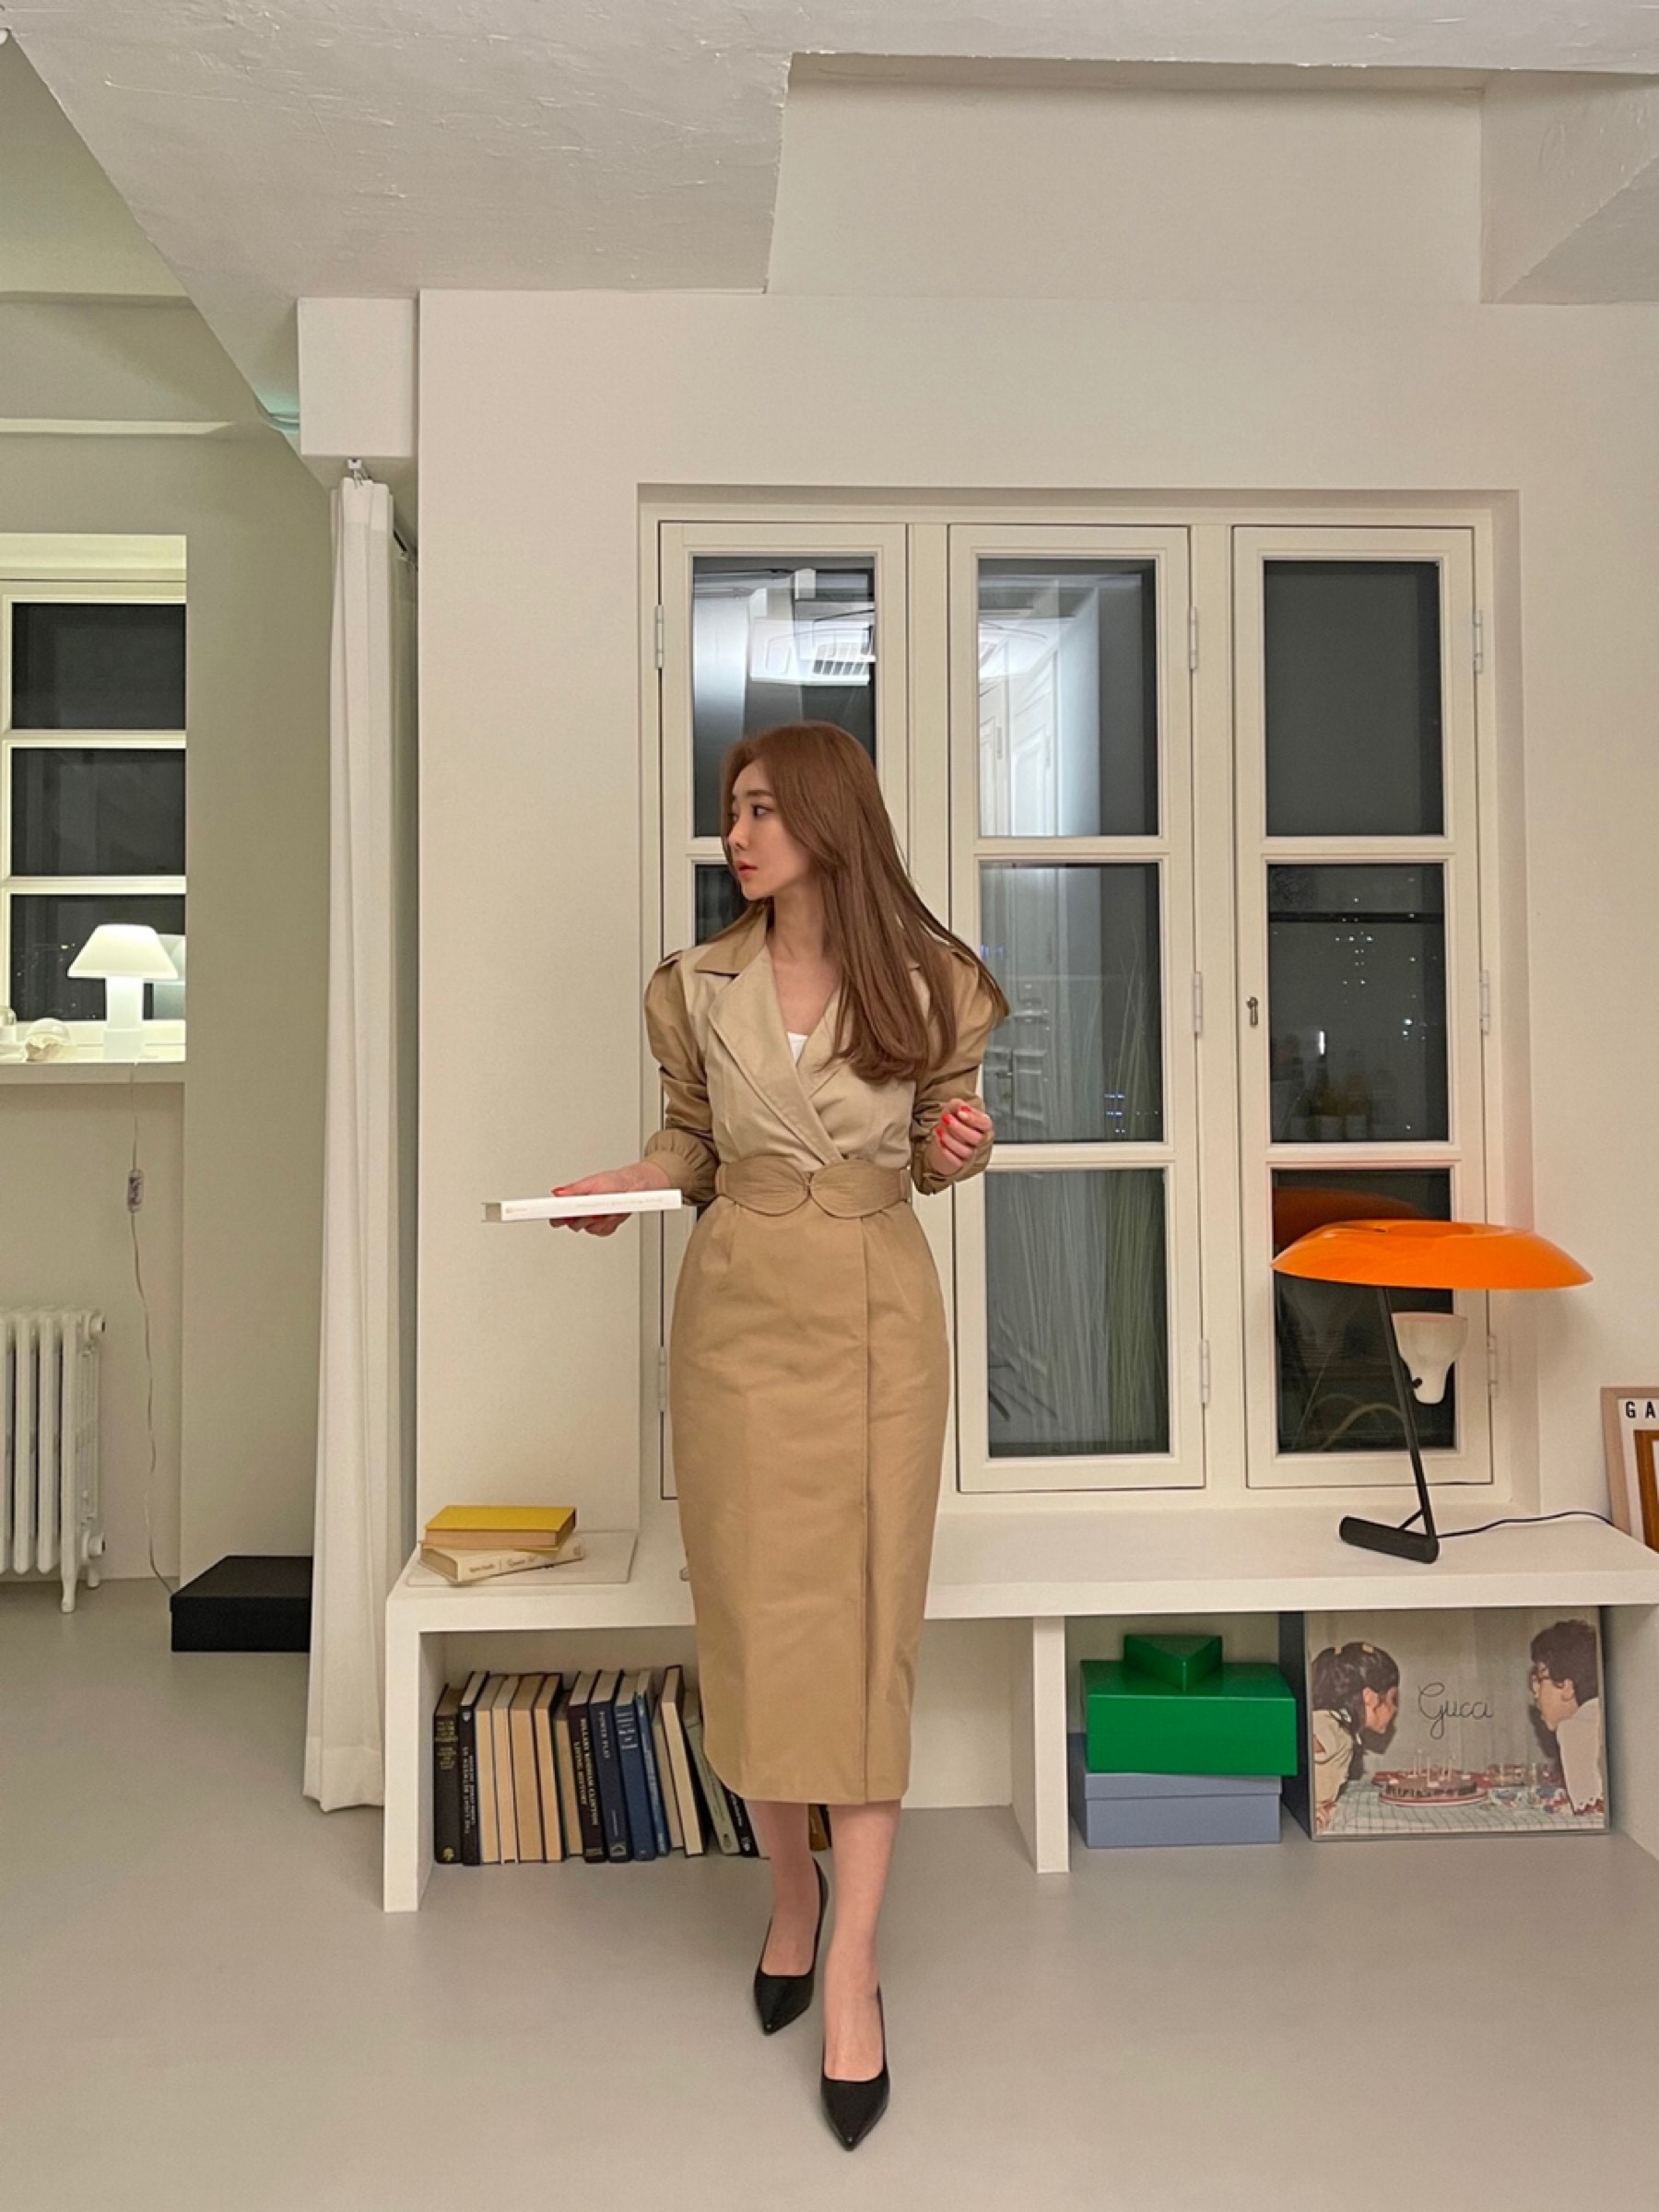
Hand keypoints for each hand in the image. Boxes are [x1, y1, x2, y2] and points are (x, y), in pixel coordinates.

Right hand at [549, 1159, 670, 1236]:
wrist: (636, 1186)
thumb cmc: (615, 1180)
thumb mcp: (595, 1182)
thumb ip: (575, 1190)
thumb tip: (558, 1193)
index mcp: (574, 1199)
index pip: (557, 1214)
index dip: (556, 1218)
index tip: (558, 1218)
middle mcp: (581, 1211)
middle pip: (573, 1225)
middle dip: (586, 1218)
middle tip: (596, 1211)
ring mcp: (593, 1219)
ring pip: (590, 1229)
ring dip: (602, 1220)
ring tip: (610, 1209)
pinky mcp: (604, 1226)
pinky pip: (603, 1232)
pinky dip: (610, 1224)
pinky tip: (614, 1214)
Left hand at [925, 1098, 992, 1179]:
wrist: (943, 1136)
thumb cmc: (953, 1121)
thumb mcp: (954, 1108)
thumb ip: (959, 1105)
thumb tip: (961, 1107)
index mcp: (983, 1126)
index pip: (985, 1124)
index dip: (973, 1119)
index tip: (960, 1112)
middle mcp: (979, 1140)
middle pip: (976, 1138)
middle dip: (959, 1128)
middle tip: (946, 1119)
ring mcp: (971, 1153)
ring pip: (966, 1151)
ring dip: (951, 1140)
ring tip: (939, 1129)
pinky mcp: (961, 1163)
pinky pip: (956, 1161)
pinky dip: (947, 1152)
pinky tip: (939, 1141)